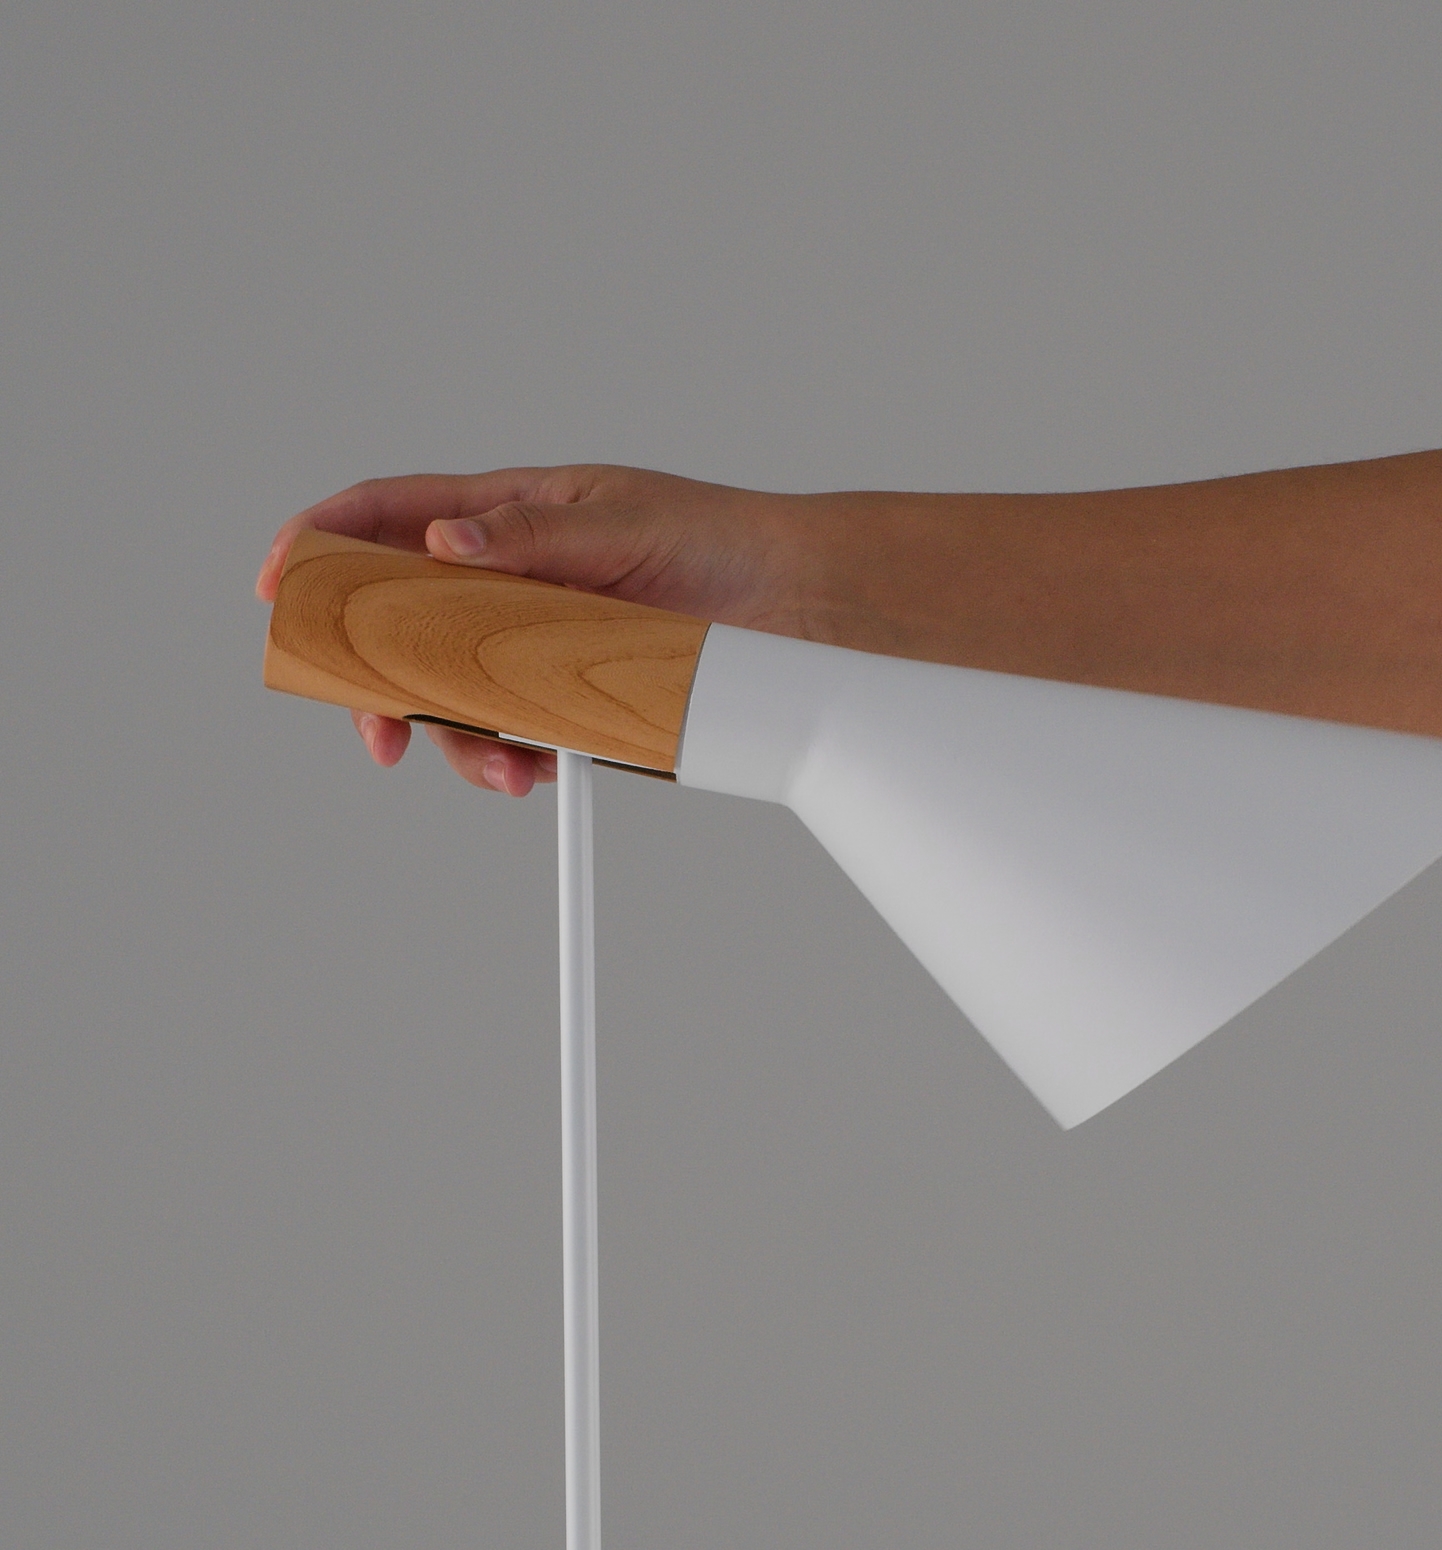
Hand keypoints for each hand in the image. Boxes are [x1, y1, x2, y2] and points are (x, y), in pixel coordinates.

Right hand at [256, 466, 821, 794]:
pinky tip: (537, 770)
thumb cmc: (711, 540)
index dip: (321, 543)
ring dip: (457, 741)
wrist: (794, 605)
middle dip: (372, 682)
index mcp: (502, 517)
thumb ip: (528, 532)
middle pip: (398, 627)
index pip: (386, 517)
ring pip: (453, 697)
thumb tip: (443, 539)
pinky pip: (516, 735)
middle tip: (377, 732)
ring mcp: (533, 645)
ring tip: (503, 772)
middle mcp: (504, 584)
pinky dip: (513, 760)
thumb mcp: (620, 520)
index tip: (280, 580)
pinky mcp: (571, 699)